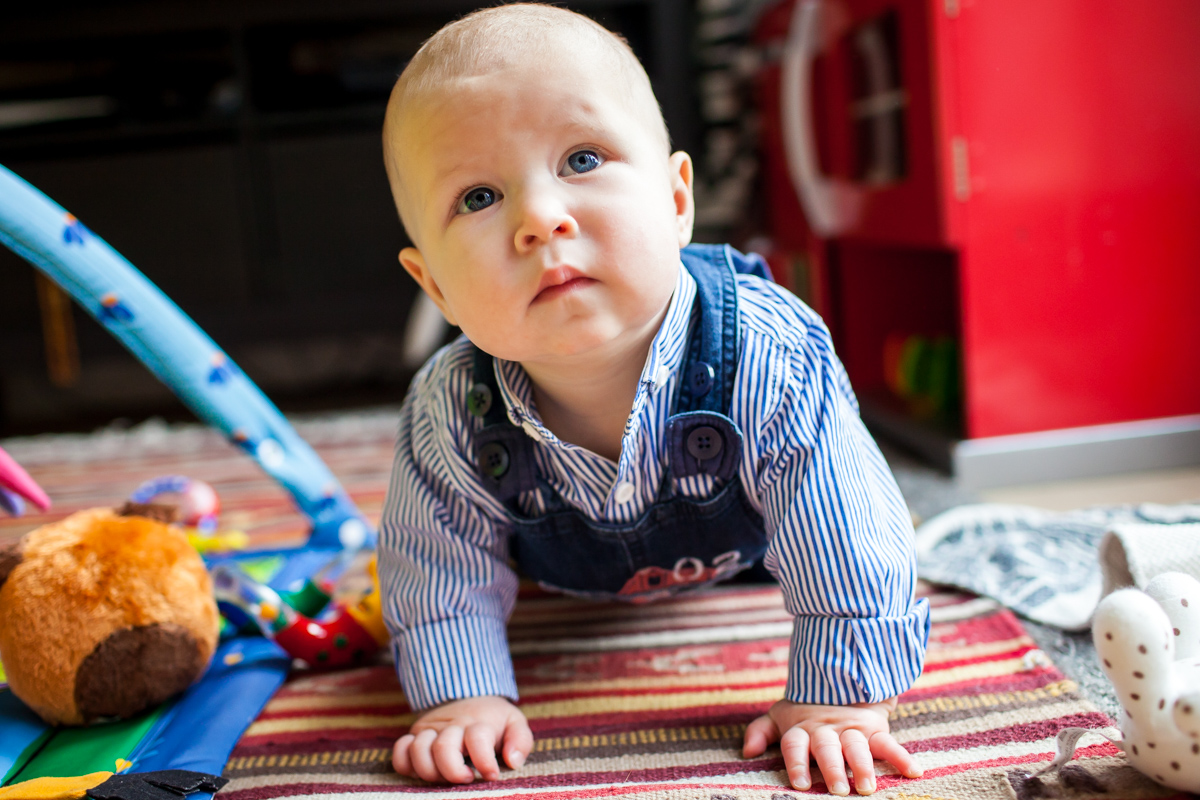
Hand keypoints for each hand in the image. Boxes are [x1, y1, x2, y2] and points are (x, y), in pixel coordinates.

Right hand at [393, 695, 532, 783]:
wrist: (468, 696)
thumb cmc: (493, 719)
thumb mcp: (514, 723)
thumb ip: (520, 741)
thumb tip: (512, 761)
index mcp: (478, 723)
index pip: (477, 738)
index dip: (484, 760)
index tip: (491, 774)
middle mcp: (452, 725)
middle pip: (443, 748)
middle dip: (453, 771)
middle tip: (467, 778)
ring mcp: (430, 729)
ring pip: (418, 750)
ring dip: (430, 771)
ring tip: (445, 777)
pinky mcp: (415, 735)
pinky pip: (399, 751)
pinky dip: (405, 764)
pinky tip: (421, 771)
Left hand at [742, 698, 920, 795]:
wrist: (838, 679)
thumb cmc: (805, 710)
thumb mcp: (780, 715)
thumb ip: (762, 731)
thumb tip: (747, 752)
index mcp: (802, 729)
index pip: (796, 745)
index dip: (797, 763)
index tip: (802, 784)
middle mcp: (826, 730)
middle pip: (828, 748)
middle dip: (833, 768)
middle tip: (838, 790)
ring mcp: (851, 729)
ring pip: (858, 746)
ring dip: (863, 766)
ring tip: (867, 787)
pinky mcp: (874, 728)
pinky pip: (889, 741)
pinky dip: (902, 756)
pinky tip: (913, 772)